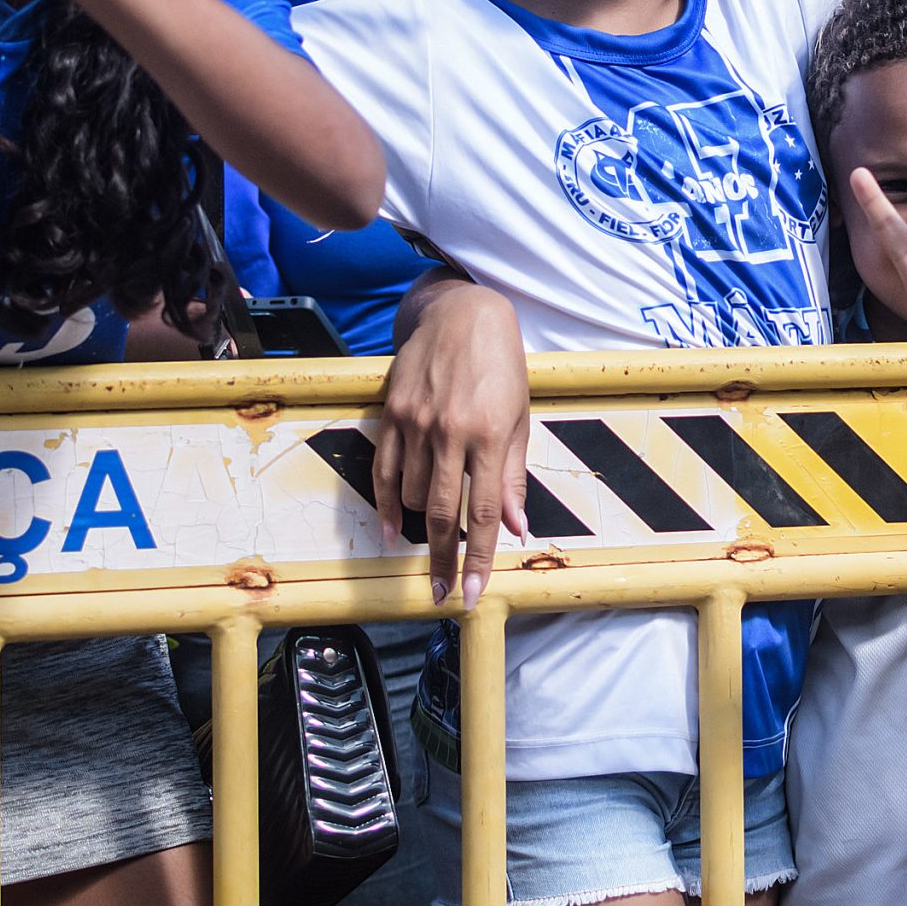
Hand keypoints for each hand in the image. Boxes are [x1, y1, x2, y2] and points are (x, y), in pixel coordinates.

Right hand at [379, 281, 529, 608]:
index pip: (485, 512)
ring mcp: (417, 422)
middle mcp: (452, 432)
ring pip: (414, 495)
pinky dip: (388, 504)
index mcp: (492, 435)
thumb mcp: (521, 417)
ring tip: (436, 529)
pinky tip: (392, 529)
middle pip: (443, 513)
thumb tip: (515, 528)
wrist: (462, 313)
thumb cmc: (501, 364)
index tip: (470, 593)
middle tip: (440, 593)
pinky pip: (385, 471)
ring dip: (424, 521)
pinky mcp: (393, 413)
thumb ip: (514, 476)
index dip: (479, 558)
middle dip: (443, 560)